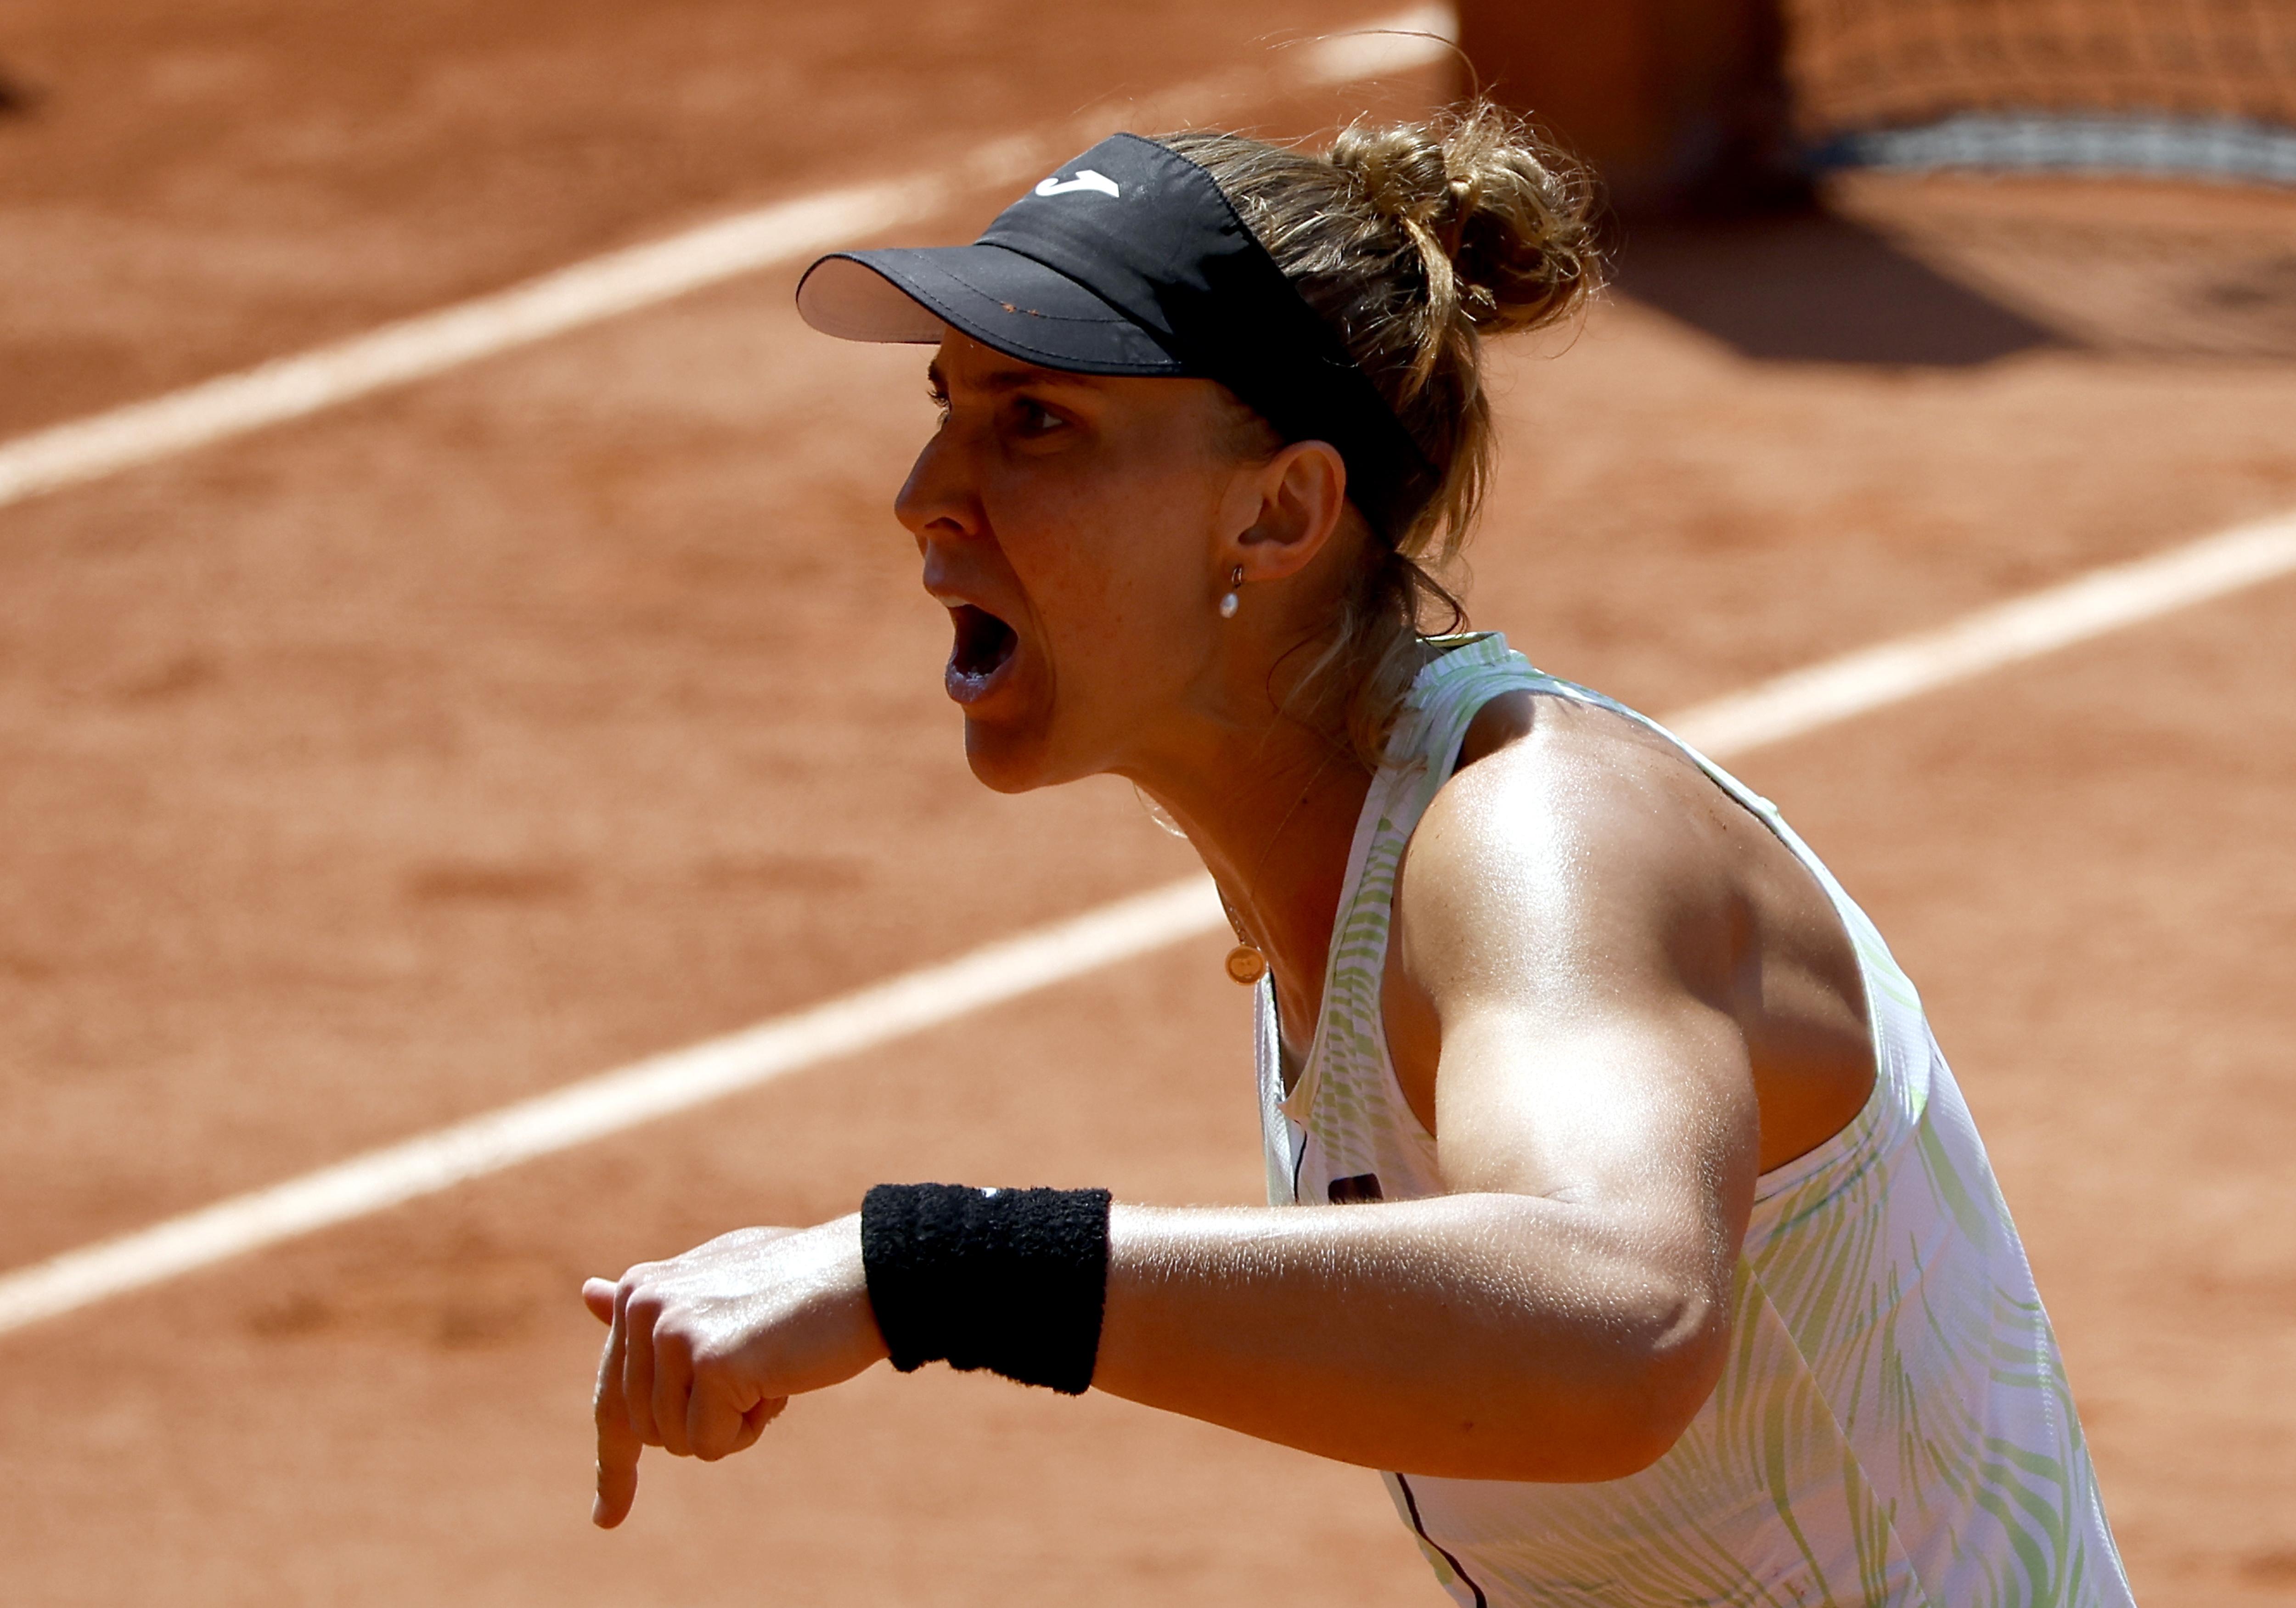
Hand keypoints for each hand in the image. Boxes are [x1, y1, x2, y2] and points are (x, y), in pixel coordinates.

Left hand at [584, 1215, 885, 1527]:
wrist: (866, 1270)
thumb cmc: (798, 1281)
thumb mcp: (716, 1282)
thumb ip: (657, 1304)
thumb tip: (589, 1292)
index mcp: (640, 1290)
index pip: (610, 1396)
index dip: (614, 1465)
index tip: (605, 1517)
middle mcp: (643, 1306)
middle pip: (647, 1430)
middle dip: (706, 1423)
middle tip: (757, 1376)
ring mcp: (674, 1332)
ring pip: (678, 1442)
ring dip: (732, 1423)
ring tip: (770, 1368)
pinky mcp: (710, 1362)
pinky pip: (711, 1444)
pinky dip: (749, 1428)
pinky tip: (778, 1381)